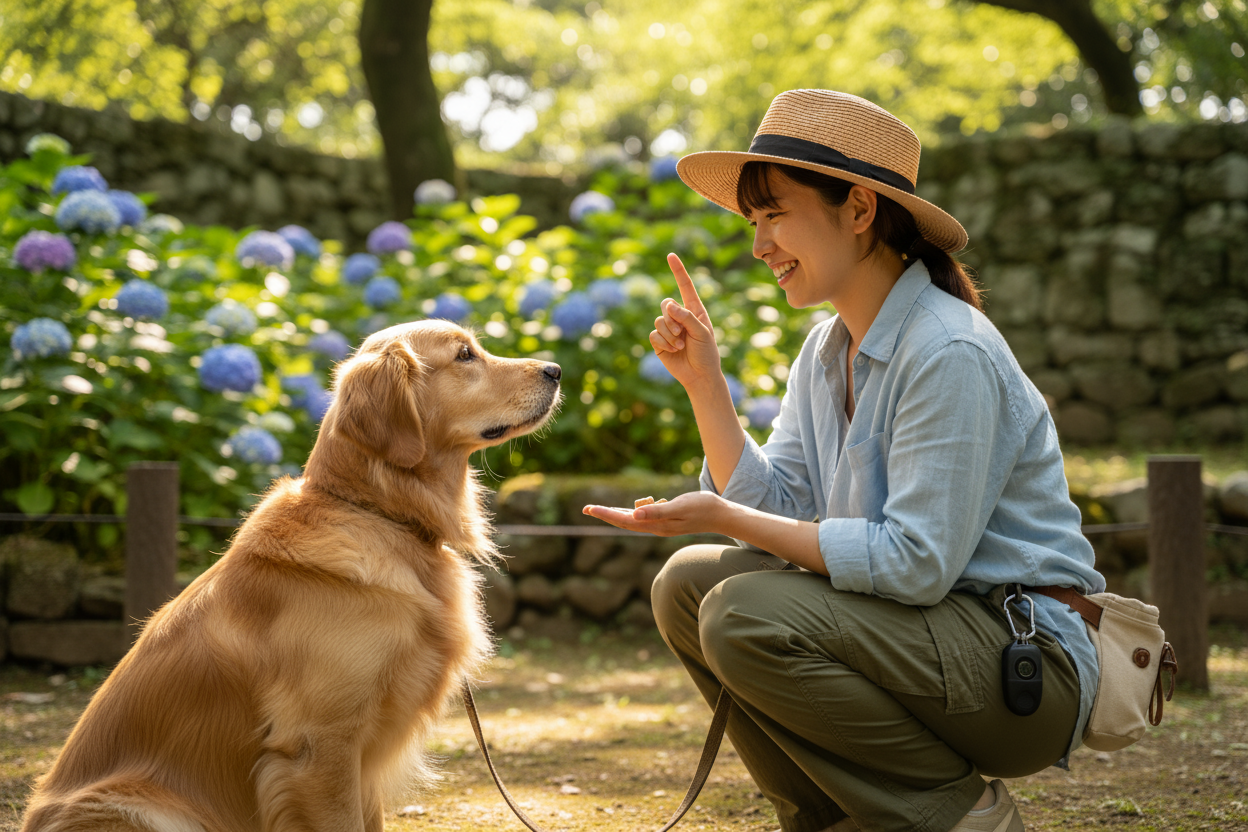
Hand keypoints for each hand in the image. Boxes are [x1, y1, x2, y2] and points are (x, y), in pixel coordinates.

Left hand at [581, 491, 727, 537]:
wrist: (721, 515)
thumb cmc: (702, 507)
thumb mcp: (679, 507)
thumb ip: (657, 511)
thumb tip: (634, 515)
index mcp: (656, 525)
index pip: (625, 521)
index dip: (606, 514)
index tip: (589, 508)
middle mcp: (656, 528)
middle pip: (625, 522)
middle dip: (606, 515)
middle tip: (586, 508)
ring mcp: (661, 525)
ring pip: (634, 519)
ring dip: (620, 512)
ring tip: (604, 508)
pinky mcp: (667, 520)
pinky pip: (645, 516)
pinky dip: (637, 509)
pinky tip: (639, 504)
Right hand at [650, 254, 722, 390]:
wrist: (699, 375)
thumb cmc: (706, 353)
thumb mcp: (702, 333)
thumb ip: (687, 317)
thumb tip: (669, 305)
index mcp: (694, 310)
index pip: (685, 286)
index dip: (678, 271)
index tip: (671, 255)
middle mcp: (680, 317)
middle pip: (666, 304)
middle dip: (672, 319)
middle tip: (681, 333)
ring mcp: (668, 329)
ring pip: (659, 320)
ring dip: (669, 334)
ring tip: (680, 345)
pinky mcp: (659, 341)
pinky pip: (654, 334)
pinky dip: (663, 342)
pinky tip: (673, 351)